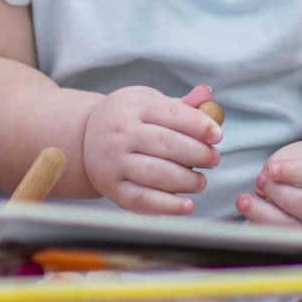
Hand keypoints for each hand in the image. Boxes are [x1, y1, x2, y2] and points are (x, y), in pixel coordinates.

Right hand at [82, 85, 222, 215]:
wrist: (83, 138)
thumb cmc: (127, 118)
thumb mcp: (147, 102)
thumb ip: (180, 104)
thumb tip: (207, 95)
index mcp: (133, 107)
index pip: (171, 114)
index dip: (198, 125)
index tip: (217, 135)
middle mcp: (121, 134)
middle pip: (166, 144)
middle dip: (197, 153)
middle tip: (214, 159)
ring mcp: (114, 162)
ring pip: (156, 174)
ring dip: (186, 180)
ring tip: (201, 182)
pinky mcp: (112, 188)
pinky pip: (141, 200)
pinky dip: (167, 205)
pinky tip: (187, 205)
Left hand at [238, 140, 301, 229]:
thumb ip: (287, 160)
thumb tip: (266, 177)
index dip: (295, 173)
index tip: (272, 170)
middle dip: (279, 194)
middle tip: (260, 182)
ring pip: (296, 228)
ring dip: (265, 215)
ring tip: (244, 202)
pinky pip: (285, 242)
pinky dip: (264, 230)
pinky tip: (250, 219)